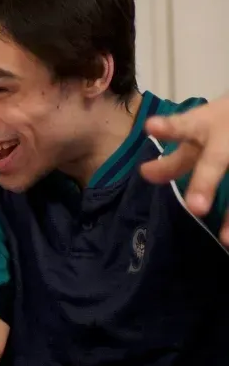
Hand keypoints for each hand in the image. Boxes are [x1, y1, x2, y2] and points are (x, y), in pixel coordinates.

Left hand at [141, 96, 228, 243]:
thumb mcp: (201, 132)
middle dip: (205, 183)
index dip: (169, 128)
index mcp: (207, 125)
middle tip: (195, 208)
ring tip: (226, 240)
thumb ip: (175, 159)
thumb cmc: (225, 124)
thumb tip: (145, 173)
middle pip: (216, 161)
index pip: (185, 127)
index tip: (151, 127)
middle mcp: (226, 140)